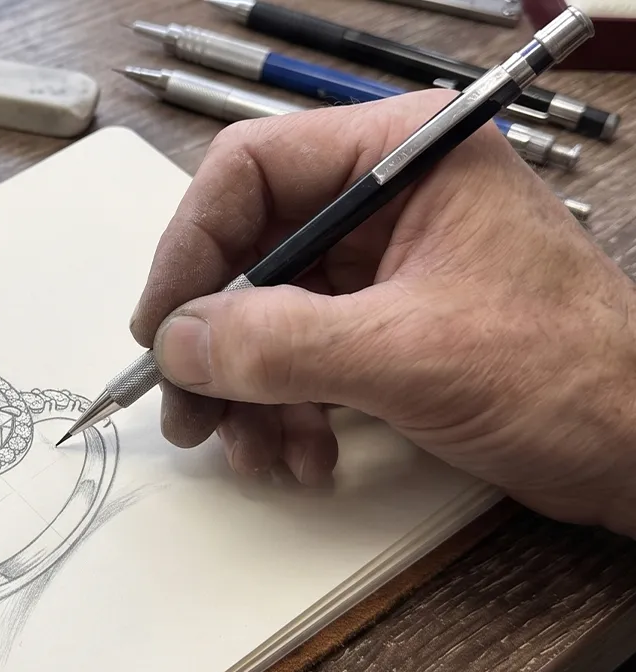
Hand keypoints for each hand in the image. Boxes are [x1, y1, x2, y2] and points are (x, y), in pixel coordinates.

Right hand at [132, 90, 635, 536]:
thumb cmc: (568, 377)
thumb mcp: (408, 354)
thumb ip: (281, 343)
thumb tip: (179, 343)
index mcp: (402, 157)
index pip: (252, 171)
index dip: (192, 247)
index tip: (162, 325)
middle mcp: (386, 202)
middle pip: (249, 253)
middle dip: (216, 343)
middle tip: (188, 411)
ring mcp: (384, 269)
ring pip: (265, 317)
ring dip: (246, 394)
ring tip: (255, 453)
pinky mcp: (384, 329)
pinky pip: (298, 360)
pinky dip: (284, 412)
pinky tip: (302, 456)